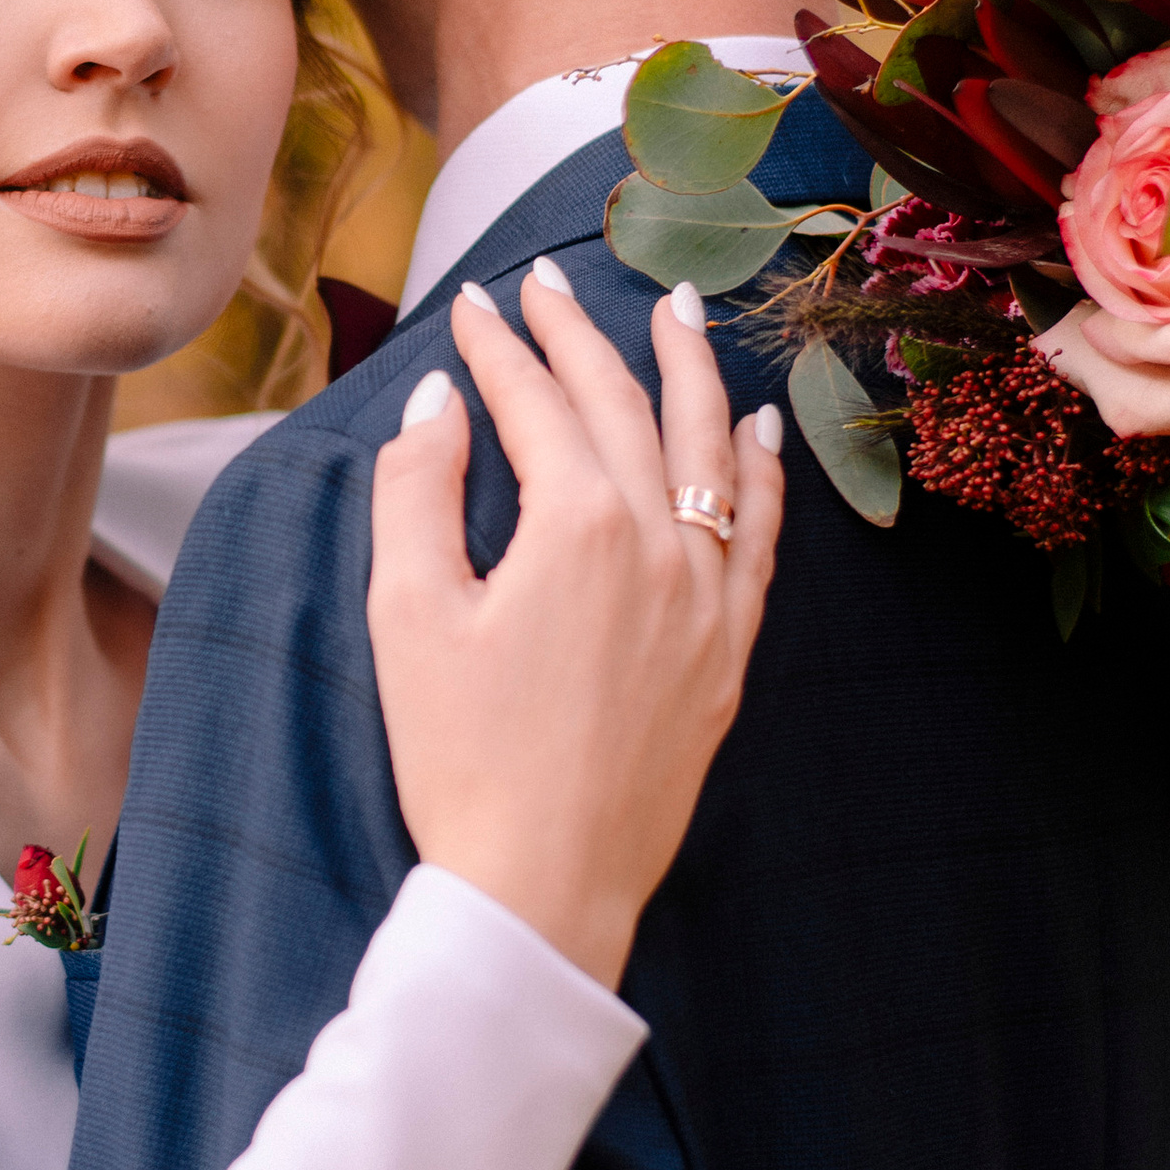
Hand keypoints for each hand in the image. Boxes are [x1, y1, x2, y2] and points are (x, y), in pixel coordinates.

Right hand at [367, 268, 783, 994]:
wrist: (543, 886)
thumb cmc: (461, 760)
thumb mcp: (409, 618)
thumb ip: (418, 493)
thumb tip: (443, 401)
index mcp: (576, 527)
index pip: (535, 404)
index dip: (497, 347)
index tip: (470, 305)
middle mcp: (659, 545)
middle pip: (624, 407)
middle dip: (581, 335)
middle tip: (547, 283)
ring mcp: (706, 598)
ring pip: (710, 451)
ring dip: (689, 371)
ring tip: (674, 307)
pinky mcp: (727, 653)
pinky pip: (760, 536)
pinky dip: (760, 472)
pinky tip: (758, 429)